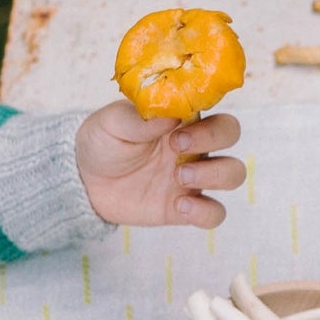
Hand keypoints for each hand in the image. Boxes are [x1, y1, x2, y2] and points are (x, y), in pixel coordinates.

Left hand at [75, 101, 244, 228]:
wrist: (86, 182)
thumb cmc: (103, 144)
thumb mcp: (110, 124)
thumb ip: (138, 118)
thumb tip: (170, 115)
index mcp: (181, 120)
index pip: (213, 107)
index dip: (207, 119)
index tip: (177, 130)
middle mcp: (195, 146)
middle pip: (231, 135)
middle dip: (213, 140)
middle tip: (177, 149)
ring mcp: (193, 178)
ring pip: (233, 173)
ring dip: (215, 174)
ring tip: (179, 178)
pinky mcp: (185, 208)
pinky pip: (214, 213)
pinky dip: (205, 211)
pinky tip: (178, 206)